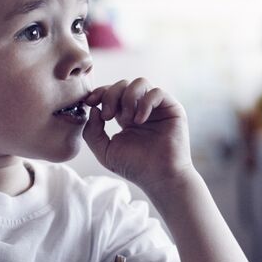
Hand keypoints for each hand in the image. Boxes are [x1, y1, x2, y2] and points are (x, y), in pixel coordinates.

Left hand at [82, 78, 192, 192]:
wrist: (160, 178)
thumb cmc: (135, 167)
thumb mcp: (105, 151)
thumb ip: (92, 131)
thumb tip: (93, 108)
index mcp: (125, 116)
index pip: (111, 93)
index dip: (99, 92)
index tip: (89, 102)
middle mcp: (141, 108)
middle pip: (123, 84)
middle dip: (110, 96)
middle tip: (107, 116)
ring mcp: (157, 108)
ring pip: (140, 83)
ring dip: (127, 97)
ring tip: (126, 119)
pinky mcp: (172, 109)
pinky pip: (157, 92)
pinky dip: (144, 103)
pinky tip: (139, 120)